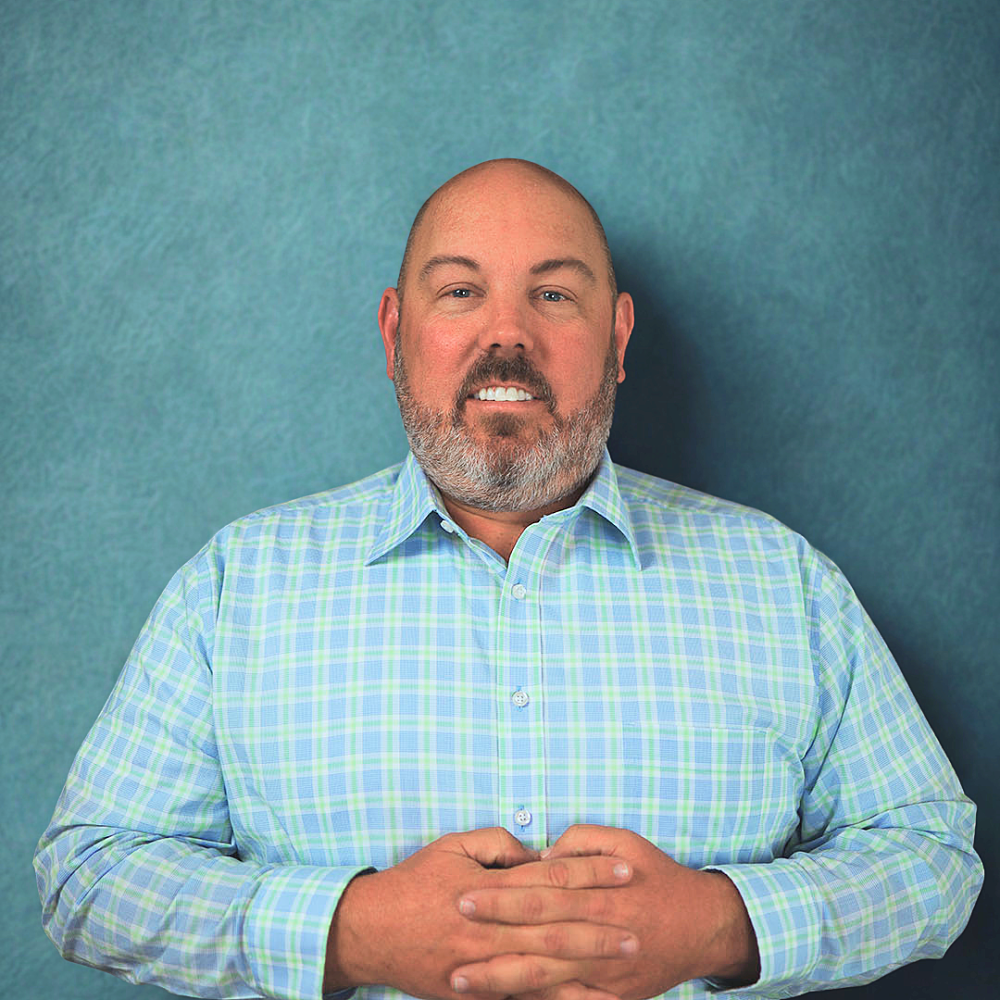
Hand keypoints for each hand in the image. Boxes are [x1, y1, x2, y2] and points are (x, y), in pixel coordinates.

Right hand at [324, 827, 636, 999]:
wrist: (370, 930)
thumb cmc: (415, 882)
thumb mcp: (452, 846)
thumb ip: (496, 845)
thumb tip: (533, 855)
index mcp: (487, 886)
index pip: (549, 878)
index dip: (590, 874)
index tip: (625, 872)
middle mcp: (488, 926)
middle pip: (555, 924)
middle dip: (600, 924)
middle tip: (640, 924)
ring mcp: (482, 963)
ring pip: (543, 965)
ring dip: (586, 963)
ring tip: (623, 961)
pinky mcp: (474, 990)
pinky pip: (520, 996)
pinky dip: (554, 999)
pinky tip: (584, 998)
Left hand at [451, 825, 759, 999]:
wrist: (704, 926)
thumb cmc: (659, 877)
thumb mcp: (627, 842)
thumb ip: (582, 841)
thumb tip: (541, 856)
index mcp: (601, 893)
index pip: (542, 893)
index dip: (503, 894)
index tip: (465, 893)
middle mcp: (601, 933)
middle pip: (538, 936)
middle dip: (492, 936)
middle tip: (451, 933)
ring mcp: (605, 972)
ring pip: (546, 978)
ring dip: (501, 979)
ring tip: (460, 979)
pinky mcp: (611, 997)